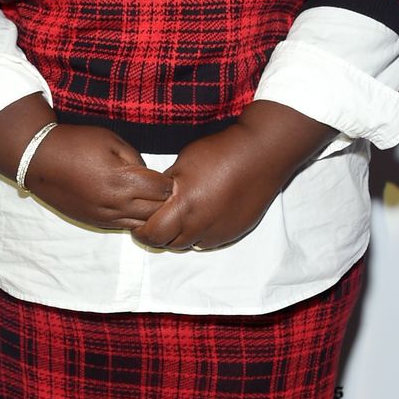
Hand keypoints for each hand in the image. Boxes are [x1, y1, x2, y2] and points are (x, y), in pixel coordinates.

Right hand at [25, 124, 172, 230]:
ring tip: (149, 199)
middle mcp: (116, 204)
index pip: (162, 190)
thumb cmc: (75, 144)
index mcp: (122, 181)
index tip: (168, 175)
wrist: (39, 159)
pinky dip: (134, 218)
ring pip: (142, 224)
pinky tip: (132, 206)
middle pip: (157, 211)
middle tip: (163, 189)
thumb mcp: (111, 140)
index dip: (169, 182)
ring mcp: (105, 216)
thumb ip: (136, 158)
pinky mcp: (94, 222)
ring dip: (150, 213)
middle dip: (164, 200)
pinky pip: (124, 226)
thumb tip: (150, 174)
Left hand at [133, 102, 336, 250]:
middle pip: (168, 244)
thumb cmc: (220, 152)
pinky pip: (208, 242)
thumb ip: (165, 187)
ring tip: (180, 217)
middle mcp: (200, 224)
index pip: (152, 234)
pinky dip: (199, 234)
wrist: (260, 154)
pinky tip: (202, 216)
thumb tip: (152, 198)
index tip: (138, 225)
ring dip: (179, 236)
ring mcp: (218, 231)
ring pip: (188, 245)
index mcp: (184, 206)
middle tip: (156, 221)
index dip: (142, 232)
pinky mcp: (233, 232)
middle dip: (159, 235)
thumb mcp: (182, 163)